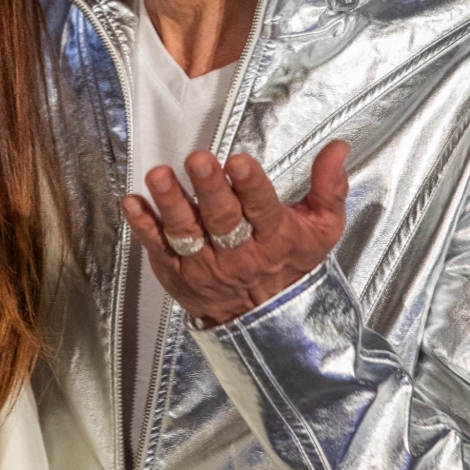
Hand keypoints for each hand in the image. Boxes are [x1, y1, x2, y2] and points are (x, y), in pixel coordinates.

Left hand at [122, 141, 348, 327]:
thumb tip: (337, 148)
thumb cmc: (290, 264)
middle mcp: (237, 253)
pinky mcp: (176, 272)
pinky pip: (157, 248)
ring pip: (185, 233)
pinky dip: (143, 226)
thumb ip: (328, 188)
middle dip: (209, 188)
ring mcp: (203, 264)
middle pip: (221, 220)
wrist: (265, 321)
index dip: (251, 187)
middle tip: (199, 160)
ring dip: (170, 203)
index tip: (240, 162)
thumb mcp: (321, 229)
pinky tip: (132, 203)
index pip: (262, 210)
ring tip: (159, 176)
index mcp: (274, 239)